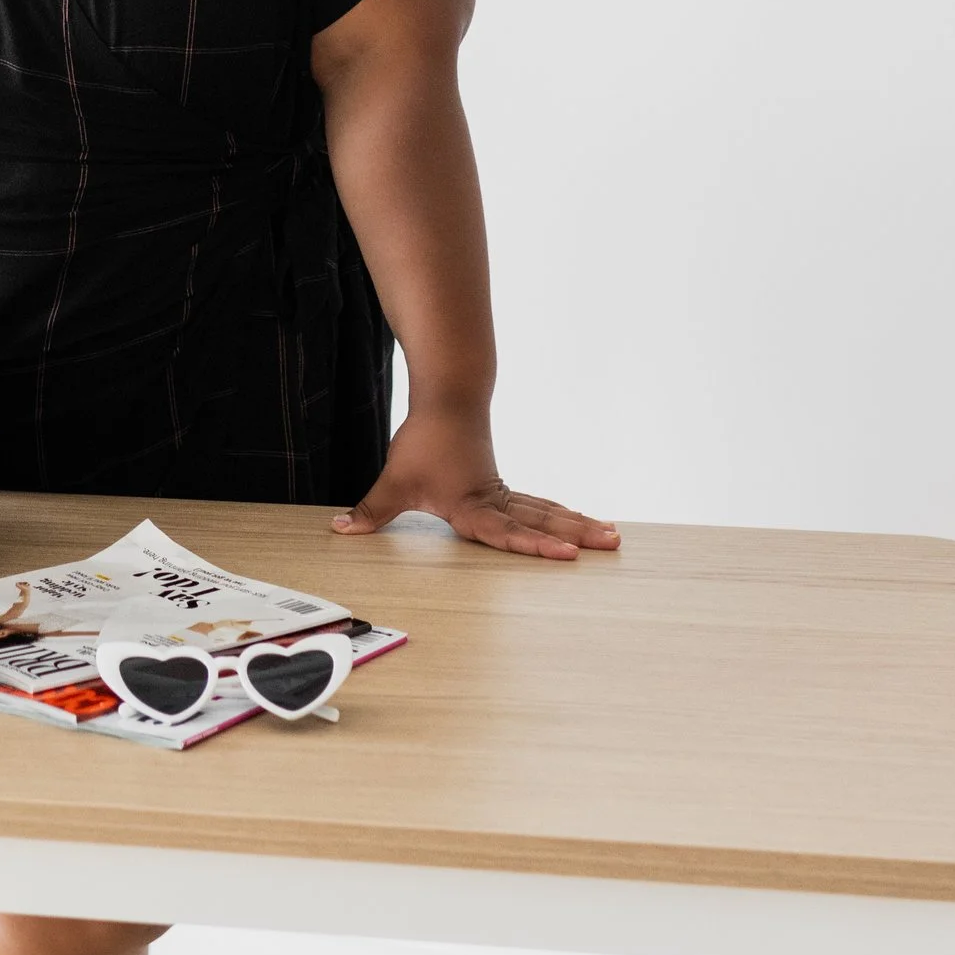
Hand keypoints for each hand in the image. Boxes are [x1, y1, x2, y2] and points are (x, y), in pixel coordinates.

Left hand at [332, 414, 618, 559]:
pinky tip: (577, 524)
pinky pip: (538, 505)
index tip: (566, 555)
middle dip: (577, 535)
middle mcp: (495, 500)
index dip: (535, 547)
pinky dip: (560, 516)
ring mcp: (503, 492)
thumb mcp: (394, 480)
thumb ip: (372, 511)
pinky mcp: (503, 486)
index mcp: (472, 505)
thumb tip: (342, 530)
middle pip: (542, 521)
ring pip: (547, 512)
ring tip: (612, 536)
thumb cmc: (424, 441)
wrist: (447, 399)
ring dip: (577, 524)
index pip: (506, 532)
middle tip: (612, 544)